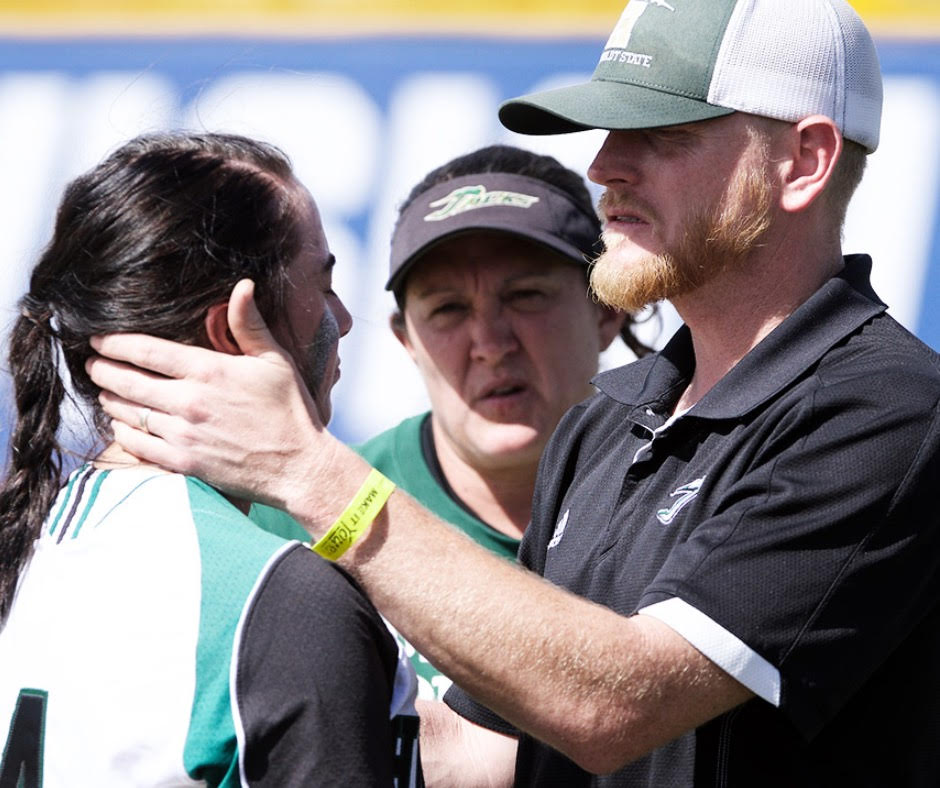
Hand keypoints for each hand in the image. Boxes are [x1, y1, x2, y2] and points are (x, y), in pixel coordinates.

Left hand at [86, 279, 339, 515]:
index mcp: (209, 371)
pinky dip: (122, 432)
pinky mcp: (183, 463)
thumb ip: (250, 324)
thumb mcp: (276, 360)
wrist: (299, 467)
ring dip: (109, 398)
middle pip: (127, 380)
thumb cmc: (290, 411)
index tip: (99, 338)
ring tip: (104, 390)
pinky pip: (137, 445)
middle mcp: (190, 402)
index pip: (146, 350)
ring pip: (127, 412)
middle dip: (103, 369)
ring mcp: (183, 435)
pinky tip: (121, 424)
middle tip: (92, 362)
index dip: (115, 342)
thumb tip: (242, 286)